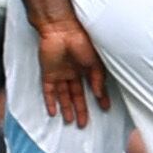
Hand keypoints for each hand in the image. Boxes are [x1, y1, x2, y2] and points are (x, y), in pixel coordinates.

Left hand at [34, 11, 110, 128]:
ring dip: (67, 109)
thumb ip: (97, 78)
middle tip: (83, 124)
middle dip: (81, 109)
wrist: (60, 29)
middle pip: (77, 95)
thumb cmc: (80, 39)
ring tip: (70, 122)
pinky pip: (48, 91)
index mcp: (86, 67)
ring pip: (63, 95)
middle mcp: (73, 72)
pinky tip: (53, 113)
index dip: (100, 98)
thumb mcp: (94, 60)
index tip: (104, 109)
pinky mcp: (48, 73)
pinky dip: (50, 102)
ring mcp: (60, 73)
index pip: (93, 86)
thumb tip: (99, 94)